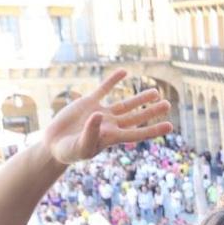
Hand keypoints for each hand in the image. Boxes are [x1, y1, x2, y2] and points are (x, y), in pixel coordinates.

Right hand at [43, 69, 172, 164]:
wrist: (53, 144)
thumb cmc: (69, 151)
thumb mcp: (81, 146)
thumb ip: (91, 132)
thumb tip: (99, 115)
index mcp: (112, 138)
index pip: (137, 133)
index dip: (153, 129)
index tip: (170, 126)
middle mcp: (111, 125)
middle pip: (136, 117)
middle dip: (151, 111)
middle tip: (168, 104)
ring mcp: (101, 113)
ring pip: (125, 104)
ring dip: (140, 98)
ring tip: (155, 92)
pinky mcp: (88, 102)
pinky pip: (104, 89)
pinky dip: (113, 81)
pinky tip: (123, 72)